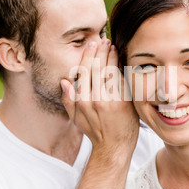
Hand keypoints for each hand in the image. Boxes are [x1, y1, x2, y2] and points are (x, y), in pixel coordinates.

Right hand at [60, 39, 138, 160]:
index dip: (88, 56)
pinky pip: (121, 80)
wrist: (114, 147)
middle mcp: (94, 99)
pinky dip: (121, 67)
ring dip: (111, 55)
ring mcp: (110, 100)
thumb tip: (64, 81)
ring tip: (112, 45)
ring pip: (109, 71)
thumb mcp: (76, 119)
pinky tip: (122, 59)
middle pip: (96, 68)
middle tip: (104, 40)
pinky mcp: (124, 102)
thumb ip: (68, 100)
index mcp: (82, 101)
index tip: (92, 45)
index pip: (83, 71)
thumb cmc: (95, 132)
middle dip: (100, 51)